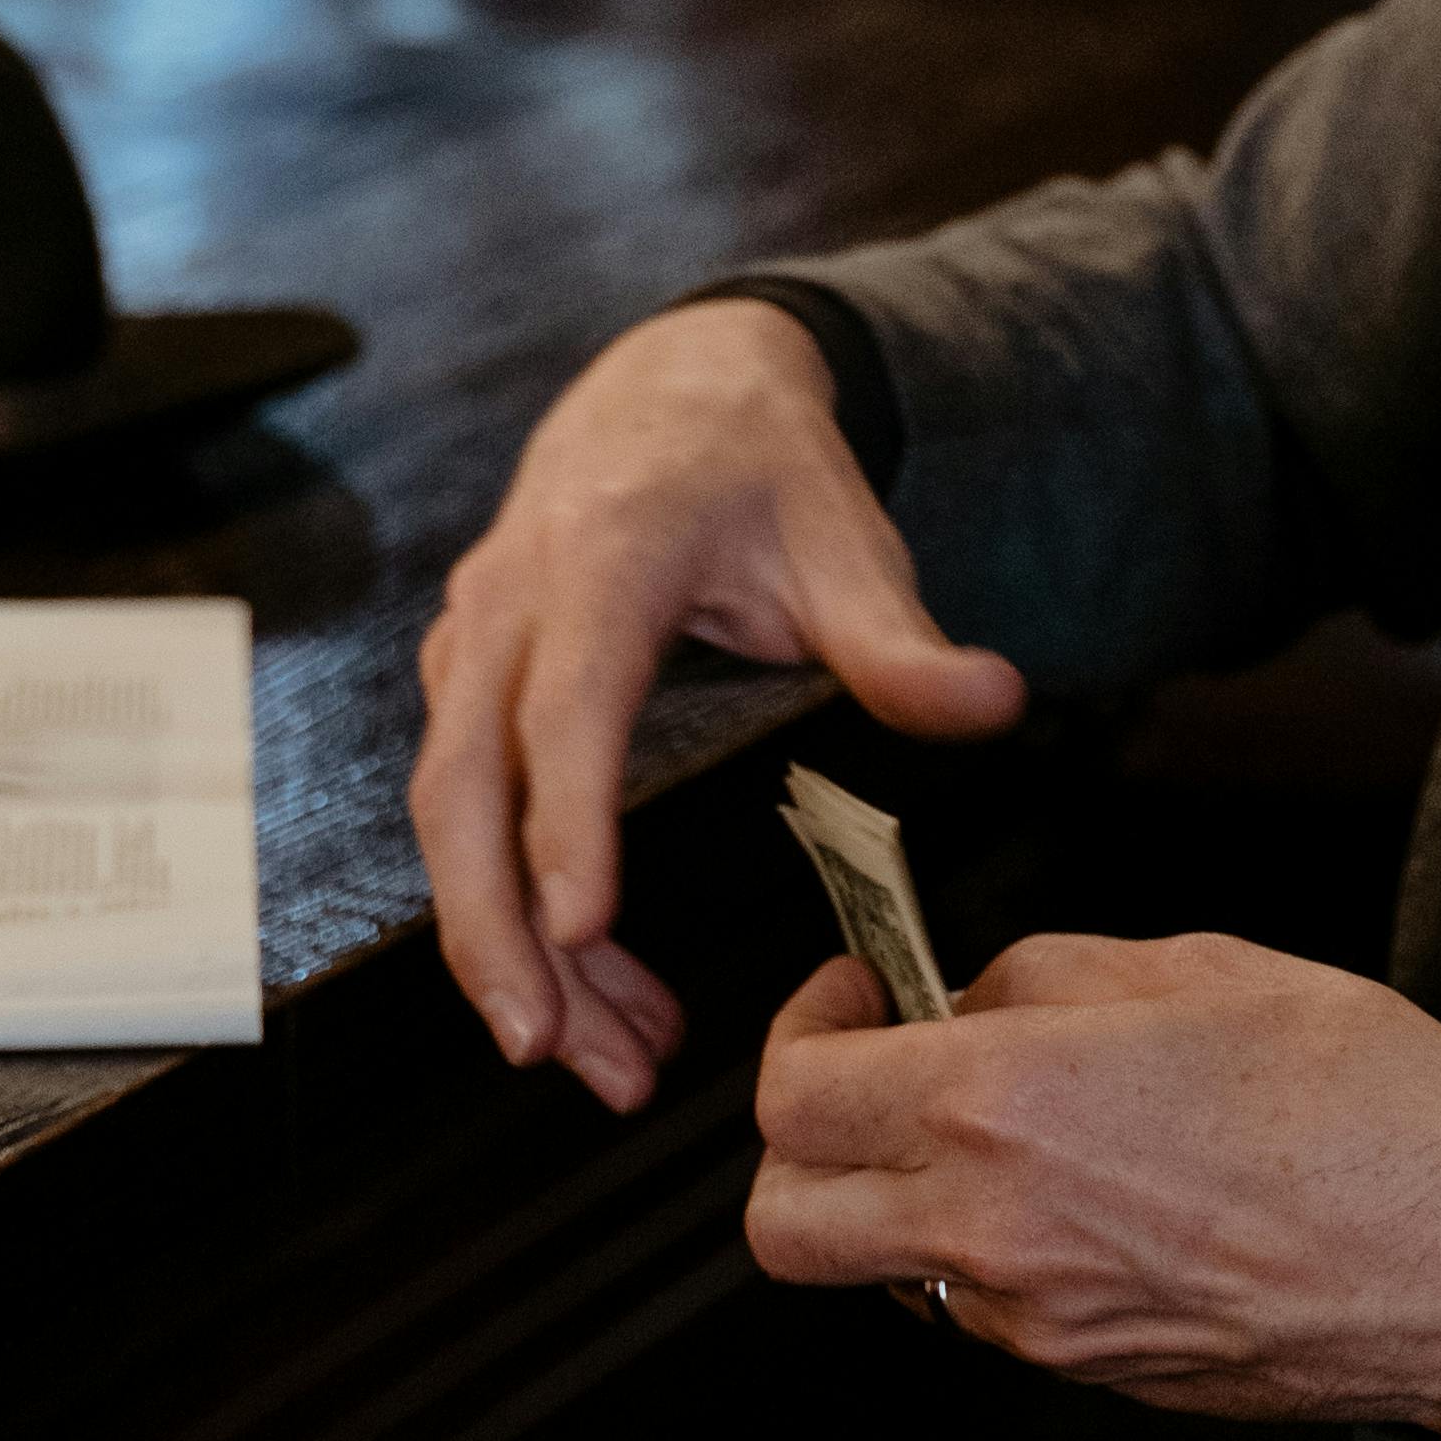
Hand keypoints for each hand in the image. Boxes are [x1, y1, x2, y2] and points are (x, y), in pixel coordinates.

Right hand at [412, 301, 1024, 1109]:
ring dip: (503, 946)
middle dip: (491, 931)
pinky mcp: (466, 679)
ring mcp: (472, 639)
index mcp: (604, 558)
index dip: (564, 822)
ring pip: (448, 814)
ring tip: (596, 1056)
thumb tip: (992, 703)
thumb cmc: (756, 464)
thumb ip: (903, 643)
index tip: (580, 931)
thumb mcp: (845, 538)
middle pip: (460, 785)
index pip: (566, 706)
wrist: (673, 384)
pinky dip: (511, 905)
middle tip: (549, 1053)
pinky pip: (466, 809)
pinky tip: (589, 985)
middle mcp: (511, 601)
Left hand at [747, 928, 1440, 1430]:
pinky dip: (989, 1253)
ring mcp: (1038, 1324)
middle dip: (801, 1144)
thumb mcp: (1202, 969)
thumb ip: (1048, 975)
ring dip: (896, 1201)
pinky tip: (1082, 1193)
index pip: (794, 1091)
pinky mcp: (1092, 1376)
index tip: (856, 992)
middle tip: (871, 1076)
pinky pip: (982, 1314)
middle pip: (784, 1220)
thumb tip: (970, 992)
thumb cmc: (1378, 1111)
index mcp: (1003, 1105)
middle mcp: (993, 1231)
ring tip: (996, 1131)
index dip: (806, 1024)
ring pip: (880, 1274)